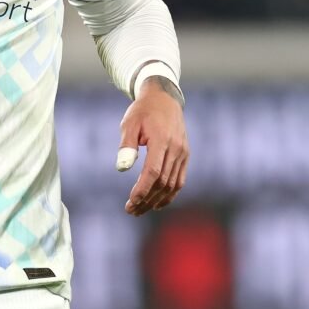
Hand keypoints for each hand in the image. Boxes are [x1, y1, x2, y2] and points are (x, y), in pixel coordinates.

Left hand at [116, 76, 188, 215]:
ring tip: (140, 209)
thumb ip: (126, 146)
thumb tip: (122, 169)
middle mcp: (176, 148)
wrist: (164, 98)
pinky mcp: (185, 155)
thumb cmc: (142, 111)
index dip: (142, 190)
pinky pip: (180, 180)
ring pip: (172, 184)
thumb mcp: (129, 123)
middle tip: (130, 210)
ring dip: (157, 200)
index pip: (153, 172)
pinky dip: (170, 194)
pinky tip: (157, 203)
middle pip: (162, 182)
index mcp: (161, 140)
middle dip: (146, 199)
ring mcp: (183, 153)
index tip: (131, 202)